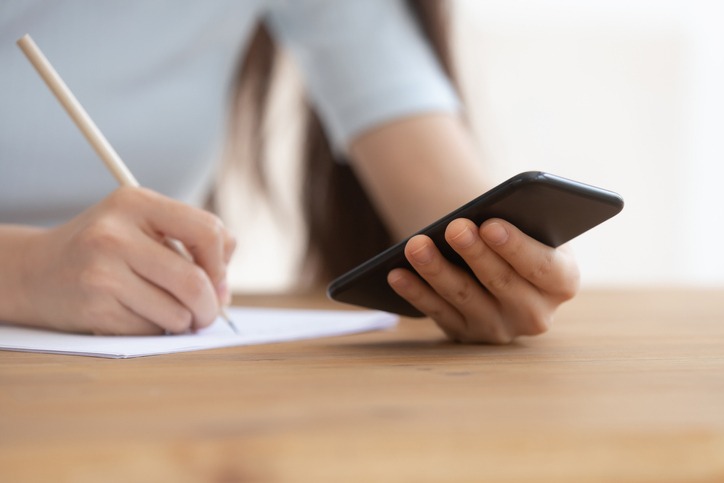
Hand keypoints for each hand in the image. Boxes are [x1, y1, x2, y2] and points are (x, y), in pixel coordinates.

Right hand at [17, 187, 234, 334]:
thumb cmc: (105, 249)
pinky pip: (151, 329)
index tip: (218, 281)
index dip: (221, 263)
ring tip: (165, 309)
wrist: (36, 271)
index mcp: (136, 203)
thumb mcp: (143, 225)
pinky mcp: (94, 307)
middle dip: (210, 306)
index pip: (207, 231)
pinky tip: (134, 314)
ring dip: (182, 321)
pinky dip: (155, 328)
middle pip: (194, 282)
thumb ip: (190, 242)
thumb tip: (224, 289)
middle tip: (208, 314)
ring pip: (176, 312)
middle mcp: (116, 235)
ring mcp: (102, 272)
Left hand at [387, 218, 578, 343]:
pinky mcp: (465, 334)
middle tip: (454, 227)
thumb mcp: (529, 225)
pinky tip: (397, 274)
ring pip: (464, 298)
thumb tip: (479, 219)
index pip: (545, 268)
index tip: (491, 225)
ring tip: (416, 245)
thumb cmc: (515, 230)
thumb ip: (519, 221)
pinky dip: (415, 292)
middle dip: (474, 254)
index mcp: (562, 281)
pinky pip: (437, 312)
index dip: (517, 247)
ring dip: (437, 270)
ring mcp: (499, 329)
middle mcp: (535, 313)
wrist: (497, 254)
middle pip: (502, 283)